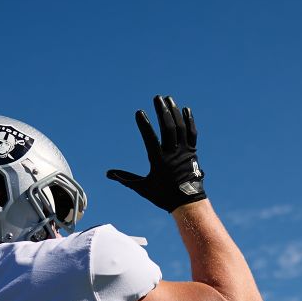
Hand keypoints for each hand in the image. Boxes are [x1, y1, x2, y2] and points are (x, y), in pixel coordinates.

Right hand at [106, 95, 206, 212]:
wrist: (187, 202)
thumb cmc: (162, 195)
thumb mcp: (142, 188)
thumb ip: (125, 178)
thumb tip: (108, 174)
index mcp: (159, 161)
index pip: (150, 139)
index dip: (144, 125)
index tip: (139, 112)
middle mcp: (172, 154)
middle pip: (168, 128)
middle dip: (162, 112)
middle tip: (157, 98)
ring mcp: (184, 152)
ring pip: (180, 128)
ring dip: (174, 112)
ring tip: (168, 99)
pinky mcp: (192, 152)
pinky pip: (191, 133)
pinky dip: (189, 121)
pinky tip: (185, 110)